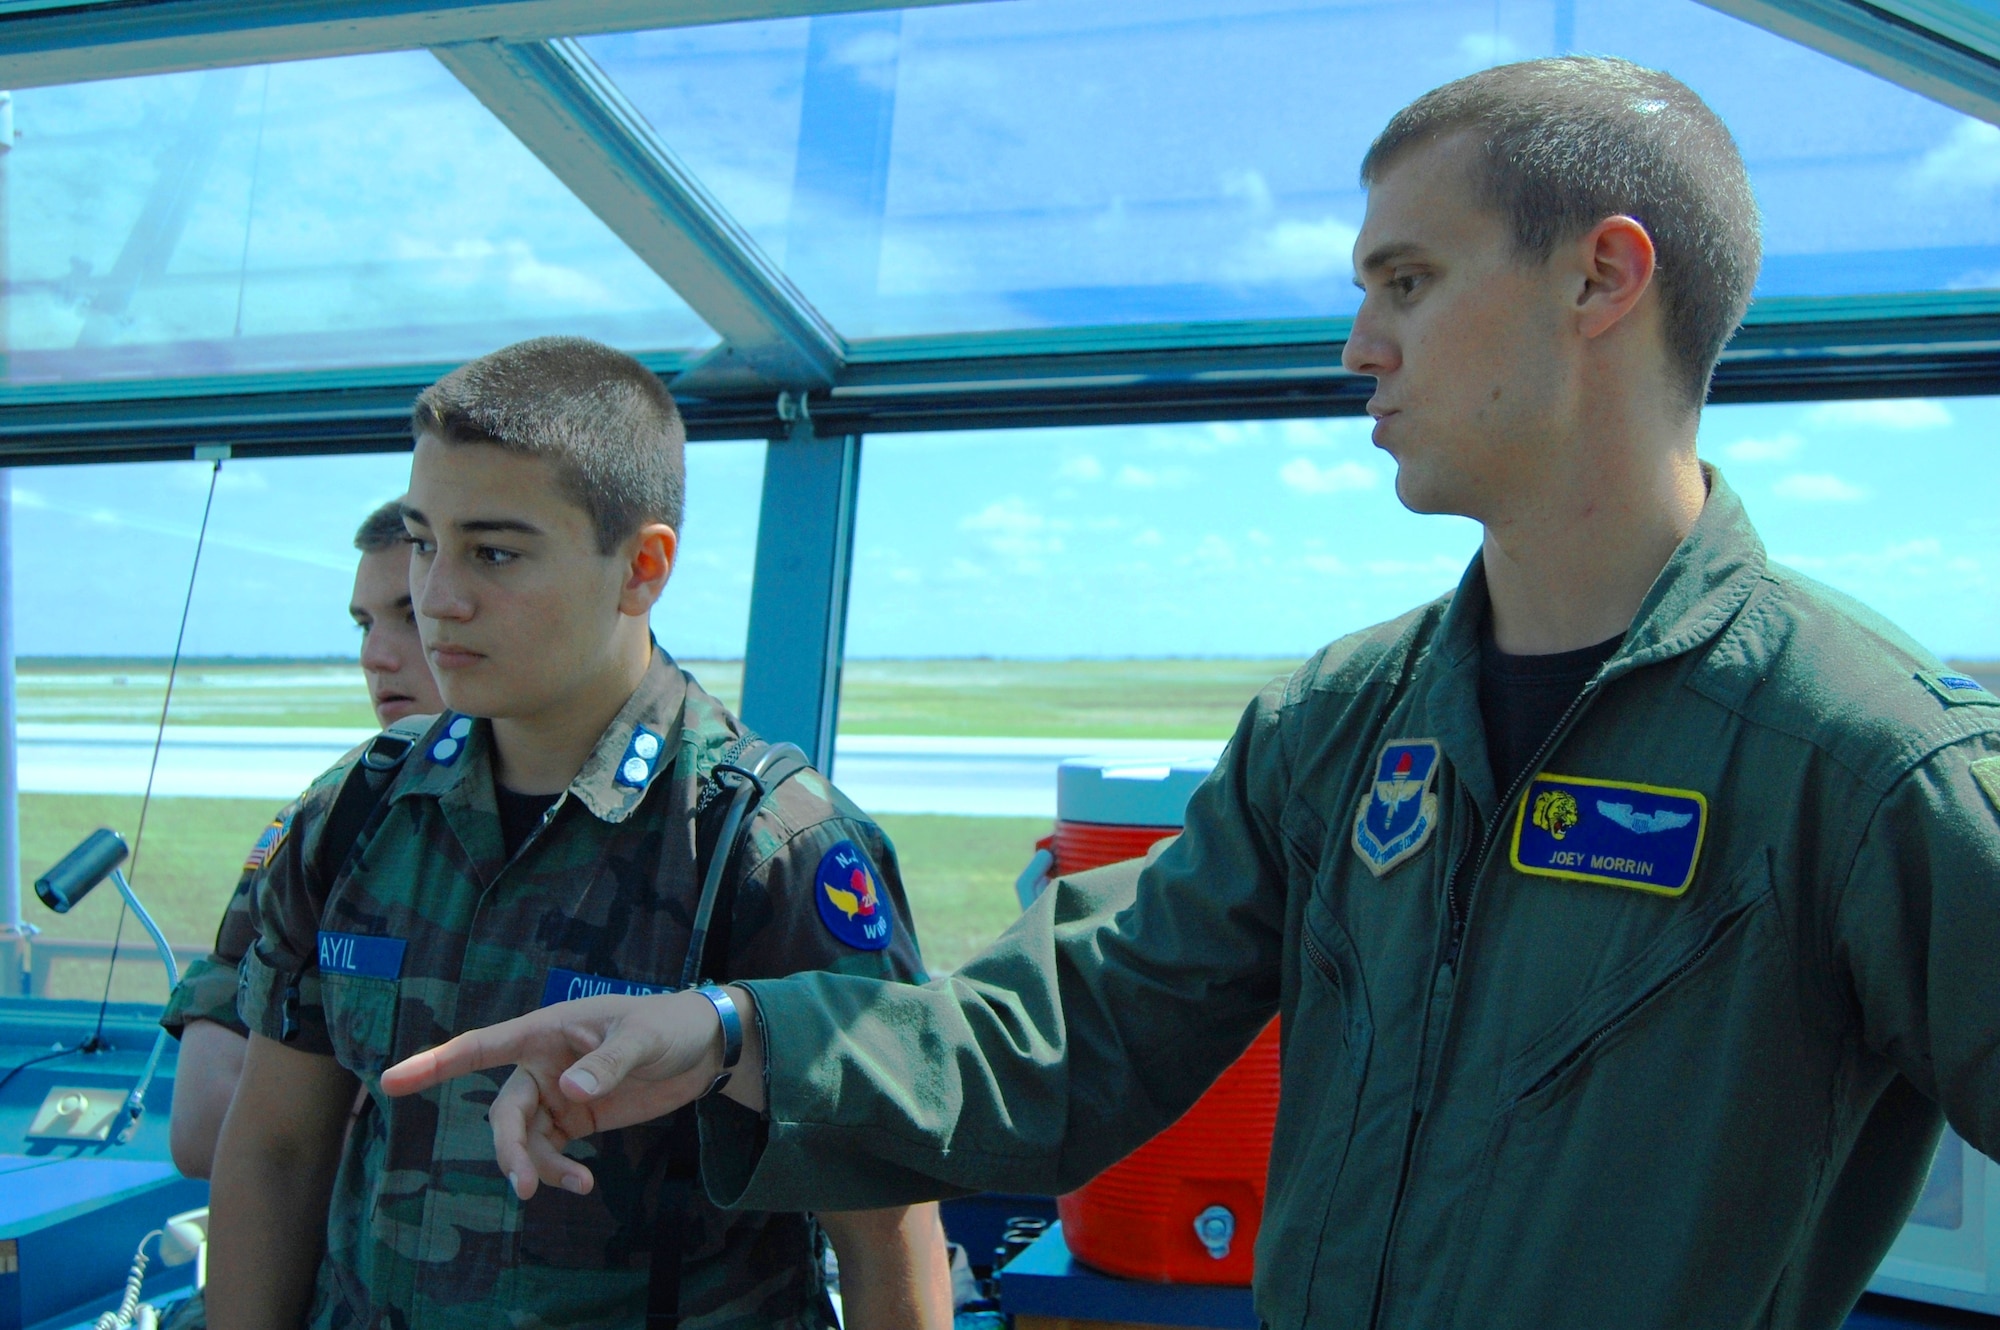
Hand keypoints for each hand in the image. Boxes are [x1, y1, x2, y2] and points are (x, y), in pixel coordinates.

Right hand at [379, 987, 760, 1198]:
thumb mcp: (642, 1039)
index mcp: (545, 1030)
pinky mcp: (578, 1117)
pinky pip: (551, 1149)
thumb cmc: (668, 1026)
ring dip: (539, 1165)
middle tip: (525, 1186)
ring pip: (526, 1137)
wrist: (704, 1047)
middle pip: (505, 1111)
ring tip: (576, 1183)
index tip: (390, 1082)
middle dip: (509, 1149)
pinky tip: (584, 1180)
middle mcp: (541, 1063)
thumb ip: (607, 1065)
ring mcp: (557, 1092)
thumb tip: (569, 1092)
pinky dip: (560, 1169)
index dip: (434, 1063)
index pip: (480, 1047)